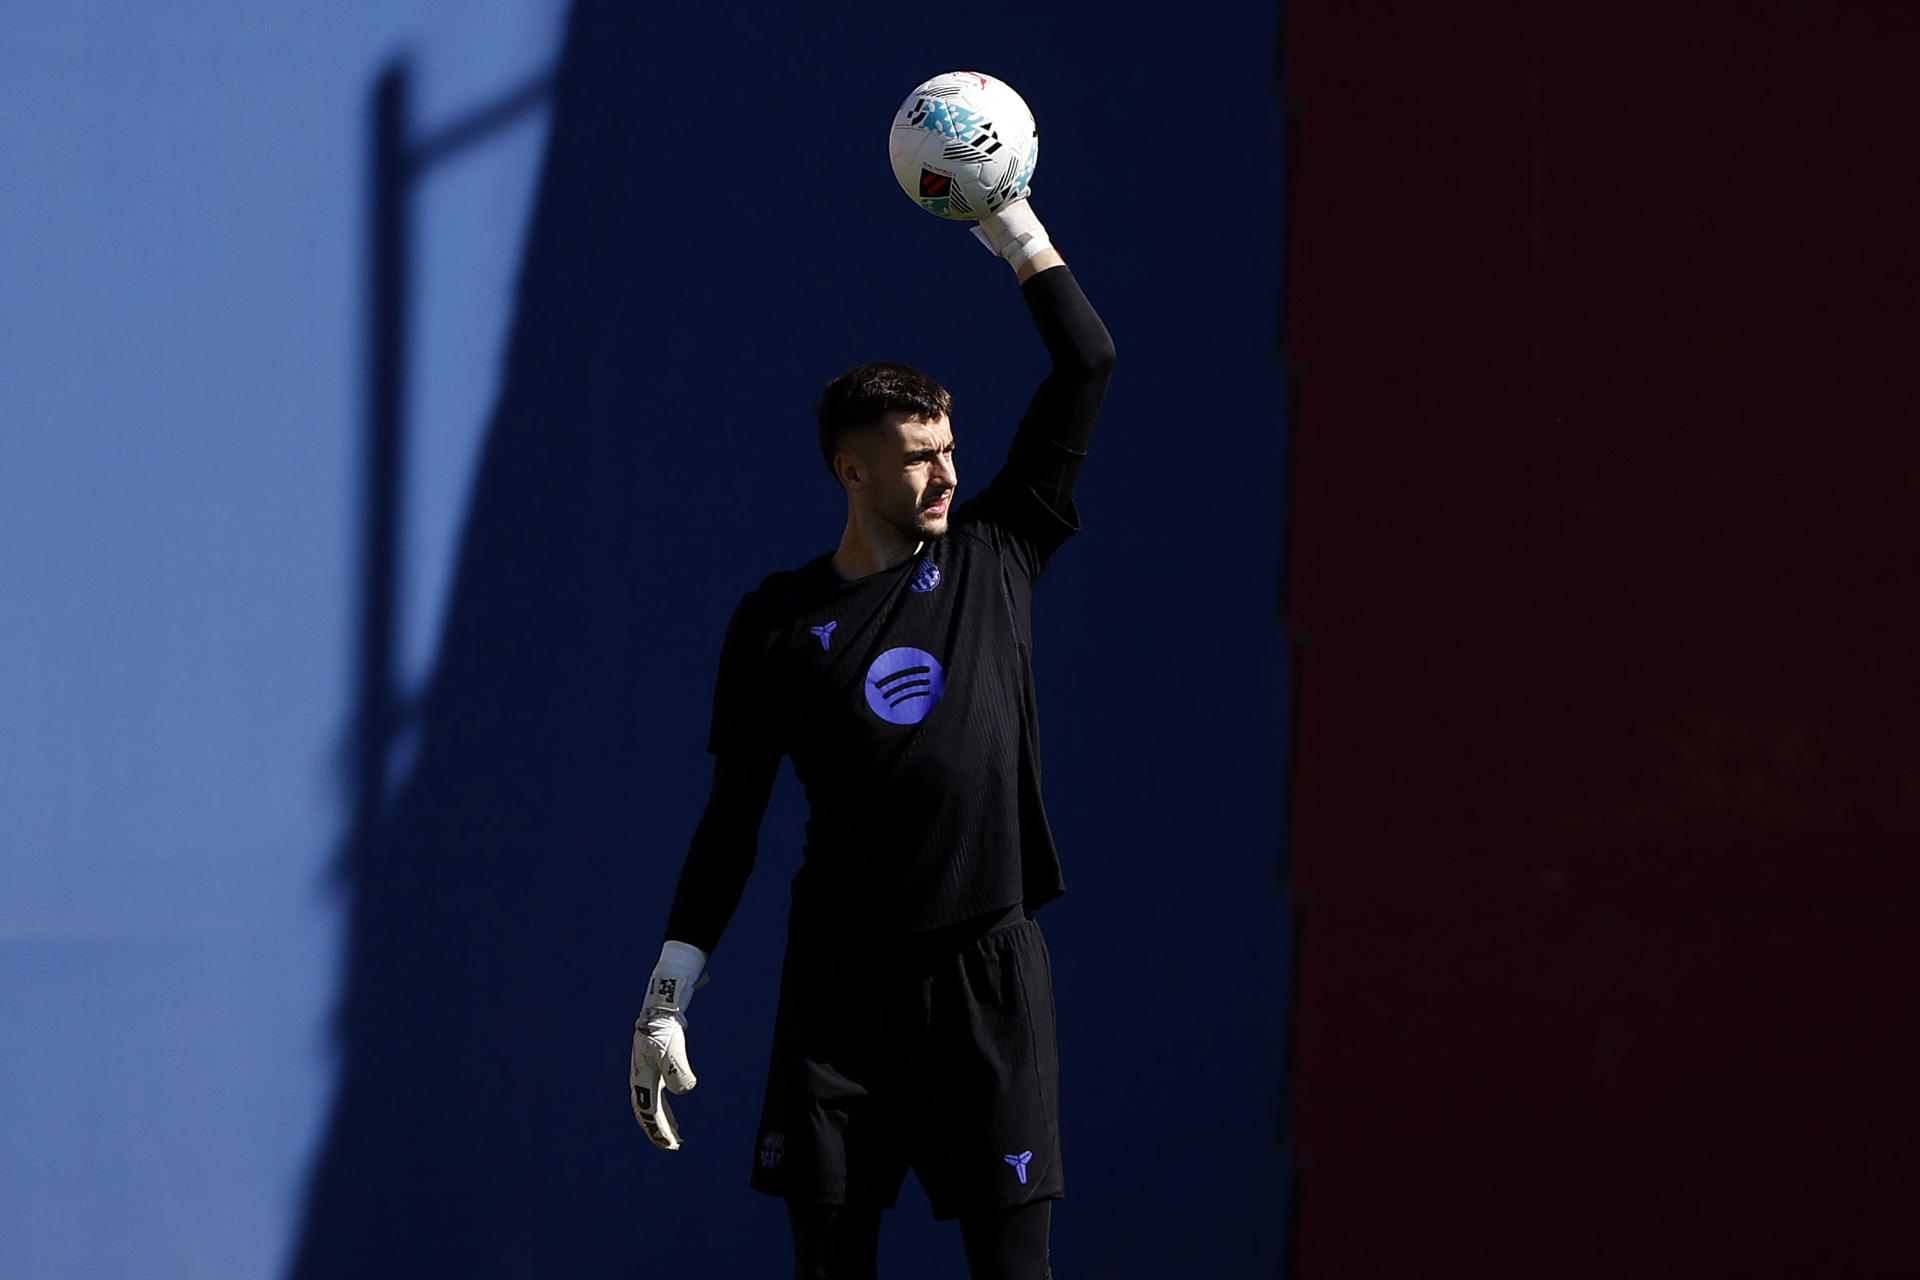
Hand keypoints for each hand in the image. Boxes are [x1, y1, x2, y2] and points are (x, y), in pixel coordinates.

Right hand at [630, 940, 707, 1150]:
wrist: (661, 1007)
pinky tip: (675, 1113)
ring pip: (652, 1105)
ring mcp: (646, 1074)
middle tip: (672, 1146)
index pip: (648, 1113)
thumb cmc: (664, 1028)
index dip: (658, 1131)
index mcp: (641, 1080)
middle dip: (658, 1130)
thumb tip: (684, 1091)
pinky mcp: (655, 1067)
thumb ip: (677, 1071)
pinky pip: (659, 1094)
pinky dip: (666, 1107)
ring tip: (674, 1135)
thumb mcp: (671, 1049)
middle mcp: (640, 1080)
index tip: (671, 1145)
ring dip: (662, 1120)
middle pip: (647, 1113)